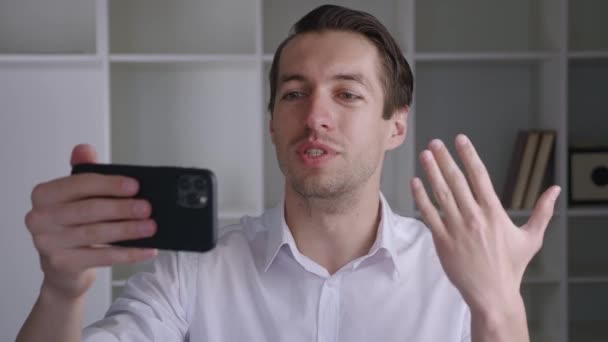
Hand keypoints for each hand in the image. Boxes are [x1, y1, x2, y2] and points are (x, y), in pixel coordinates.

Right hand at [25, 144, 157, 300]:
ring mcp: (47, 243)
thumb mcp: (78, 196)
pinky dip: (127, 253)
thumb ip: (84, 172)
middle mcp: (40, 218)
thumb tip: (84, 148)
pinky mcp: (62, 264)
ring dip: (128, 230)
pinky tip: (146, 249)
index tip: (135, 186)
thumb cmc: (73, 225)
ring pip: (96, 233)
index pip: (79, 184)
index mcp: (44, 195)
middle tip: (147, 208)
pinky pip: (101, 256)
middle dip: (122, 208)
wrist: (63, 267)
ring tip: (150, 227)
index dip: (109, 184)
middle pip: (89, 209)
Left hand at [410, 134, 560, 312]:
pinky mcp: (442, 241)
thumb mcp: (532, 238)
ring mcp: (456, 229)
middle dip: (445, 159)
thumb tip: (555, 190)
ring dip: (431, 172)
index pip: (480, 176)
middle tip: (435, 142)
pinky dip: (421, 197)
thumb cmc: (511, 267)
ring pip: (441, 194)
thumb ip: (543, 212)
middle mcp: (474, 217)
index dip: (469, 155)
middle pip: (457, 181)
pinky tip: (415, 182)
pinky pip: (428, 215)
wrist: (492, 294)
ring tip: (425, 155)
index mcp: (494, 213)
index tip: (460, 139)